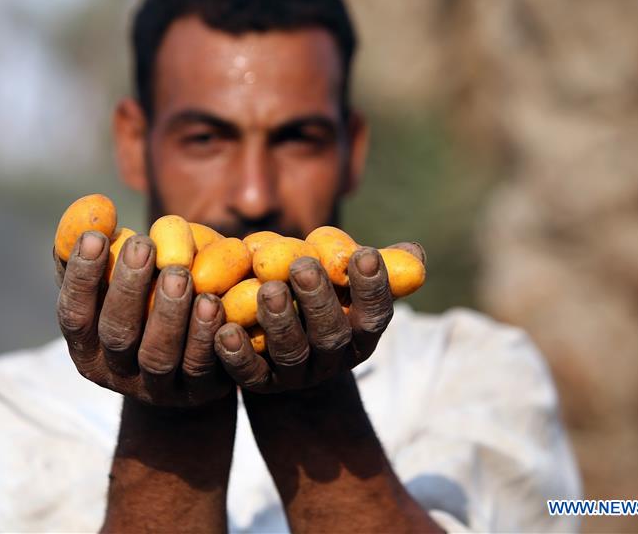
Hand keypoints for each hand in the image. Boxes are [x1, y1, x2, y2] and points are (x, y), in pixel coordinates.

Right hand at [55, 231, 232, 406]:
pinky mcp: (197, 392)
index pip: (74, 314)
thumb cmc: (142, 304)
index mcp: (86, 346)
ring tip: (181, 274)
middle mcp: (115, 373)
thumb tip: (95, 208)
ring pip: (158, 355)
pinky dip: (206, 335)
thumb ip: (98, 246)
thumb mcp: (117, 279)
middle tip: (143, 245)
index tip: (95, 236)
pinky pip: (201, 368)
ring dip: (168, 313)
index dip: (82, 277)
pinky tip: (214, 303)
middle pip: (117, 334)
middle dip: (128, 288)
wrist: (188, 364)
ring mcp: (157, 388)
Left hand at [213, 243, 424, 392]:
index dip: (373, 288)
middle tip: (303, 266)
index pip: (376, 314)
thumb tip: (413, 254)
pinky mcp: (259, 382)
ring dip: (280, 321)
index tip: (364, 255)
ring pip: (291, 352)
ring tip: (266, 289)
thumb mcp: (342, 276)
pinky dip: (237, 354)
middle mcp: (332, 357)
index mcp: (360, 331)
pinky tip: (224, 330)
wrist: (277, 343)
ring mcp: (295, 374)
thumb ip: (372, 263)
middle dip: (319, 301)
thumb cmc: (315, 293)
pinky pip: (249, 373)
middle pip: (331, 335)